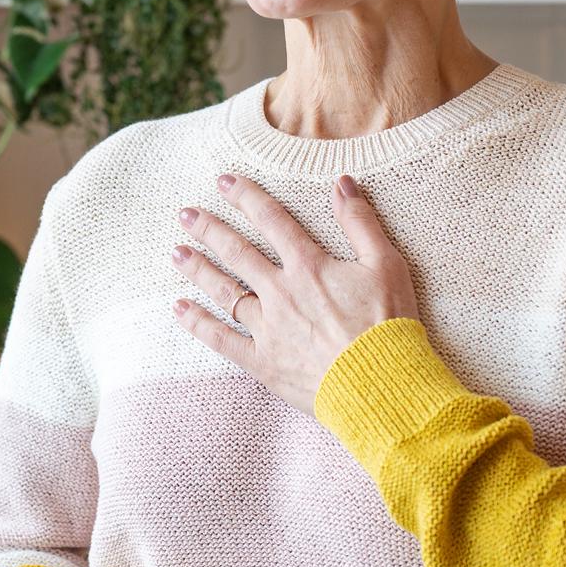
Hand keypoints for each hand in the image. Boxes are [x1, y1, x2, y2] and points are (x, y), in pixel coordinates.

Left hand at [168, 171, 418, 416]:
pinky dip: (199, 324)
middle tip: (185, 214)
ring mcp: (268, 328)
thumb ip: (360, 222)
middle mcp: (281, 292)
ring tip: (176, 253)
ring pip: (224, 291)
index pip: (271, 221)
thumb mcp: (386, 264)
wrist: (381, 384)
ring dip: (198, 270)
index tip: (224, 182)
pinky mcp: (263, 362)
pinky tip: (179, 310)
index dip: (246, 197)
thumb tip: (342, 182)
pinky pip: (222, 340)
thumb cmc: (389, 325)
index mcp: (309, 266)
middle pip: (237, 253)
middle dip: (209, 230)